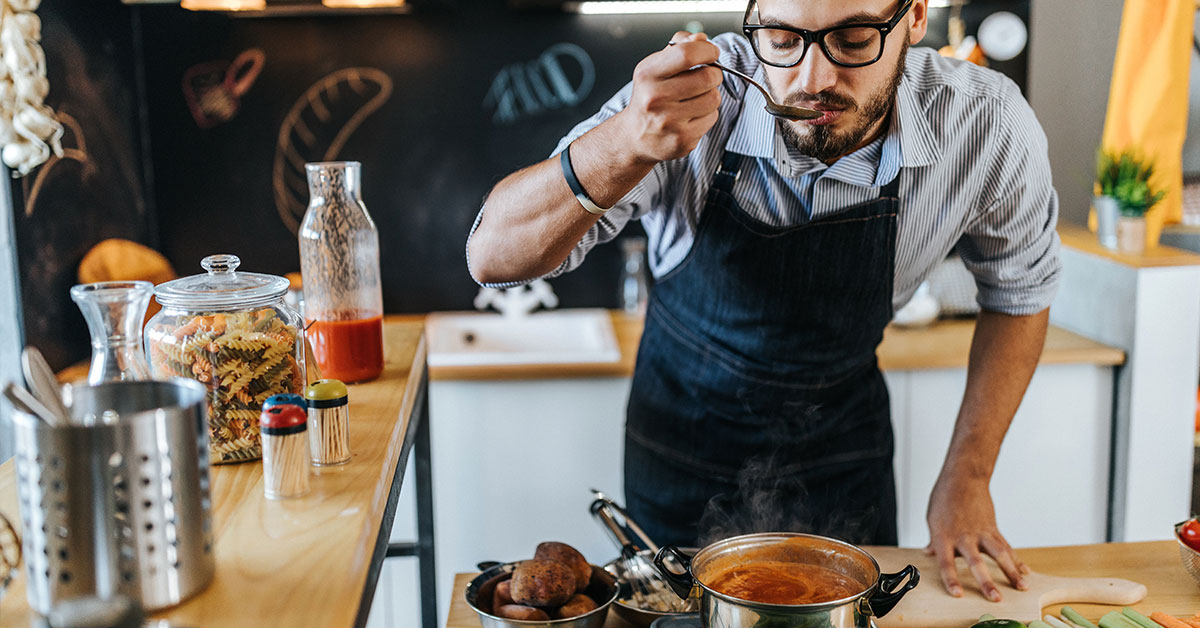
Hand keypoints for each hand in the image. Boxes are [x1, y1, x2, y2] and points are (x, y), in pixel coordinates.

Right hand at [616, 31, 722, 162]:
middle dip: (714, 74)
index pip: (686, 54)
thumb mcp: (655, 67)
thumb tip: (701, 38)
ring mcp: (669, 122)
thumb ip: (678, 47)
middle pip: (707, 77)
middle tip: (706, 76)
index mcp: (647, 75)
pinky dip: (707, 114)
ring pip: (713, 99)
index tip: (711, 53)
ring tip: (695, 98)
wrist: (635, 137)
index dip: (707, 50)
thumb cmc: (649, 97)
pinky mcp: (682, 139)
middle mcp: (655, 98)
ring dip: (711, 95)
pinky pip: (712, 118)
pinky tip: (692, 115)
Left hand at [925, 473, 1028, 601]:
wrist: (964, 478)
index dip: (952, 579)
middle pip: (976, 561)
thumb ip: (934, 540)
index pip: (946, 562)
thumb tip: (928, 553)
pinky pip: (1006, 546)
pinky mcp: (993, 528)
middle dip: (986, 581)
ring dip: (1012, 572)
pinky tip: (1024, 572)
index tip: (958, 594)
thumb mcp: (933, 519)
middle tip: (995, 598)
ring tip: (1022, 587)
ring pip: (999, 554)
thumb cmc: (945, 498)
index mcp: (944, 536)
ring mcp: (981, 532)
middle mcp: (964, 536)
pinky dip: (1016, 560)